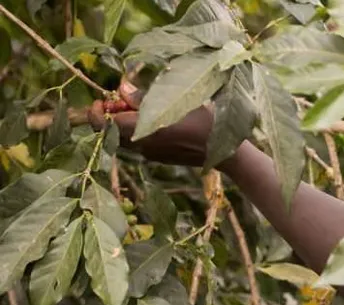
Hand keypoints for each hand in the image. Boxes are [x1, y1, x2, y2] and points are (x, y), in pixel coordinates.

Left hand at [88, 80, 218, 167]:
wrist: (226, 154)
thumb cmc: (205, 123)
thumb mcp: (177, 101)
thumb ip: (144, 97)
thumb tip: (121, 89)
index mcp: (145, 131)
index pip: (105, 123)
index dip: (98, 111)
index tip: (102, 99)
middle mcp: (143, 146)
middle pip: (111, 132)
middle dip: (110, 115)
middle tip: (120, 100)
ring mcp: (151, 155)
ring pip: (124, 138)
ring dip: (123, 123)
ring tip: (137, 108)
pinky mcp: (159, 158)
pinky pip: (138, 143)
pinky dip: (136, 131)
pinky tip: (152, 121)